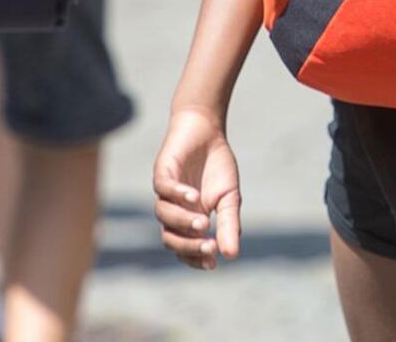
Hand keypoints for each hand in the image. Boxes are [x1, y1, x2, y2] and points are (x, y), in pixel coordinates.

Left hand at [153, 107, 241, 270]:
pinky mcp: (162, 172)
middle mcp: (173, 210)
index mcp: (188, 220)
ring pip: (163, 216)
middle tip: (209, 246)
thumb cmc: (217, 167)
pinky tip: (194, 196)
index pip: (185, 247)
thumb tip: (233, 255)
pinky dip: (177, 194)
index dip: (195, 258)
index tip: (213, 263)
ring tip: (203, 222)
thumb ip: (229, 225)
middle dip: (188, 245)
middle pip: (170, 238)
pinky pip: (163, 189)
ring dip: (182, 222)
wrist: (207, 132)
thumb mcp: (230, 198)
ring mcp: (165, 193)